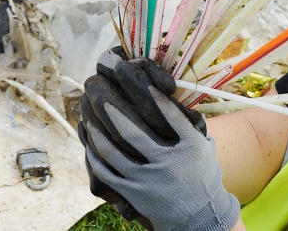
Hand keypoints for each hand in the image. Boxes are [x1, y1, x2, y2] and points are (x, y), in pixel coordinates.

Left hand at [79, 48, 239, 230]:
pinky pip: (105, 172)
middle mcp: (164, 167)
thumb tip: (158, 88)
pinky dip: (93, 152)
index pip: (163, 114)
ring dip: (96, 129)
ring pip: (111, 152)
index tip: (127, 71)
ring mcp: (145, 182)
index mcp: (184, 149)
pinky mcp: (132, 194)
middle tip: (97, 89)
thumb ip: (182, 118)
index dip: (145, 92)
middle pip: (130, 132)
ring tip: (87, 110)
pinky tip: (88, 136)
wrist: (200, 217)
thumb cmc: (200, 172)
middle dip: (110, 108)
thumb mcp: (200, 143)